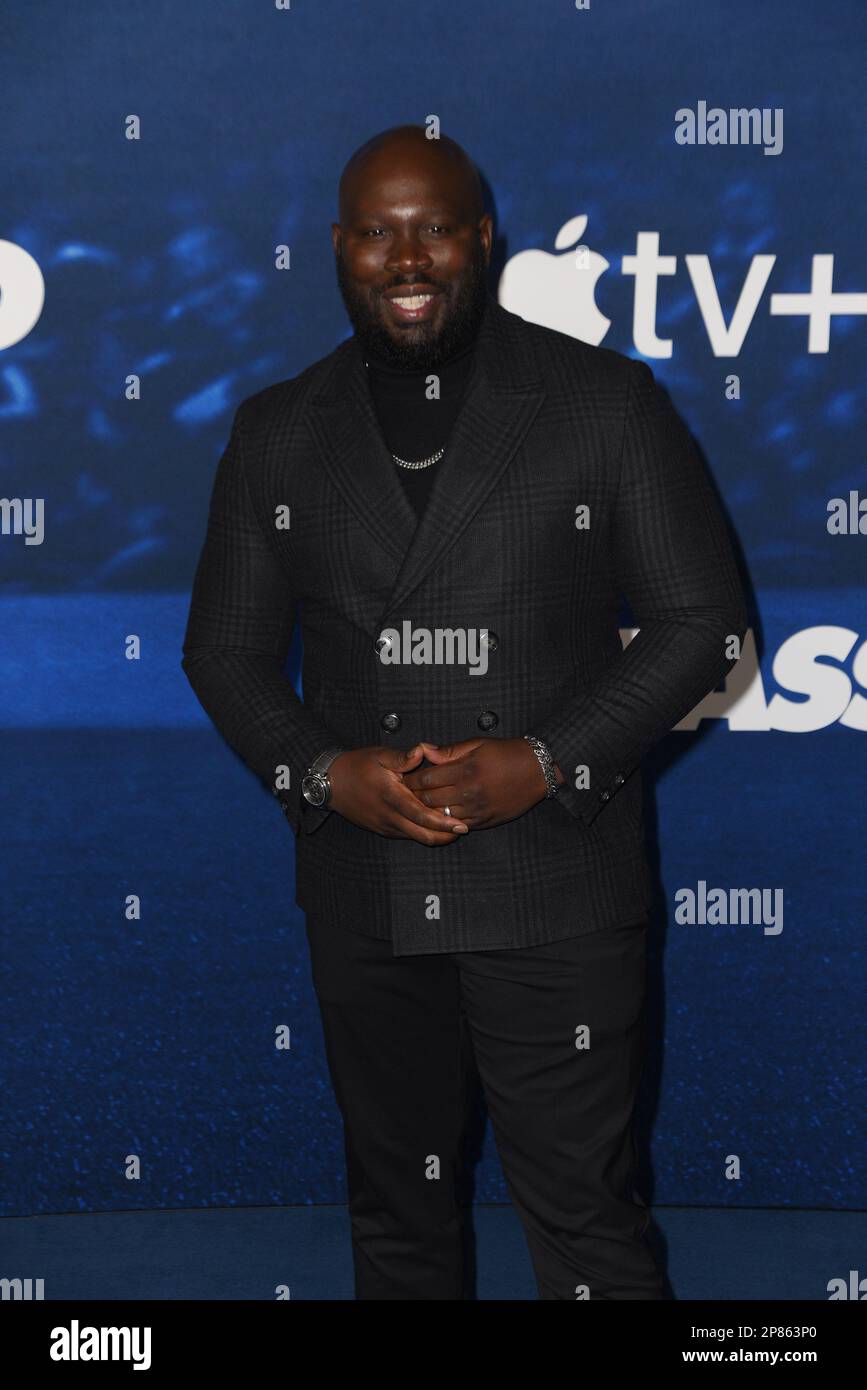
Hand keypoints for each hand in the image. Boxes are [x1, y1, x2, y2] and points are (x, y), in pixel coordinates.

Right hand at [328, 745, 469, 842]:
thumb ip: (403, 757)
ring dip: (434, 836)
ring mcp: (385, 825)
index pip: (421, 815)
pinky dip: (421, 833)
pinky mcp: (382, 829)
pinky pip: (405, 835)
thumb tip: (422, 750)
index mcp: (391, 797)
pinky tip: (432, 826)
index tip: (460, 824)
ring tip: (452, 829)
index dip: (442, 822)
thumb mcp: (379, 755)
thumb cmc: (357, 766)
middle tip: (462, 830)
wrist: (332, 784)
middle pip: (422, 834)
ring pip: (415, 837)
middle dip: (444, 835)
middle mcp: (389, 816)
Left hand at [402, 737, 555, 830]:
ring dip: (426, 811)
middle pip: (429, 798)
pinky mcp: (485, 821)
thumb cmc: (507, 753)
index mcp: (466, 769)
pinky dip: (444, 821)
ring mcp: (477, 809)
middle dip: (414, 796)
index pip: (427, 778)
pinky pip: (457, 825)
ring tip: (417, 805)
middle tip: (405, 793)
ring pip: (440, 815)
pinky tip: (437, 815)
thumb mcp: (478, 744)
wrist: (538, 771)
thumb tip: (423, 750)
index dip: (412, 779)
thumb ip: (449, 750)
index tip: (404, 777)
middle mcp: (469, 792)